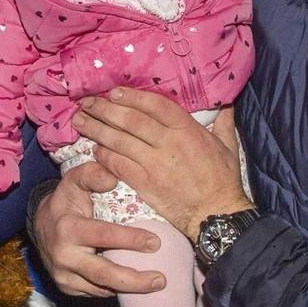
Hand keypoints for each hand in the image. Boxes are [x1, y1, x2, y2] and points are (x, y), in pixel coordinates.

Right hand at [28, 167, 165, 297]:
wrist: (41, 226)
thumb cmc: (66, 200)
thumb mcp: (74, 181)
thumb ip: (92, 174)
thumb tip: (112, 178)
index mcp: (67, 228)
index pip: (103, 236)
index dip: (130, 240)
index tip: (155, 242)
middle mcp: (64, 256)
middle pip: (104, 274)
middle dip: (135, 280)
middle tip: (161, 280)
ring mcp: (64, 276)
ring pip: (102, 289)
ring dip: (130, 289)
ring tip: (155, 285)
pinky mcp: (67, 288)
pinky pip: (96, 293)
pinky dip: (116, 289)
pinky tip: (134, 285)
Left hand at [73, 91, 248, 240]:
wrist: (215, 214)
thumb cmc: (223, 180)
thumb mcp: (228, 146)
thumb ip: (222, 122)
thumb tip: (224, 103)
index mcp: (187, 130)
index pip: (154, 105)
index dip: (131, 97)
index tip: (113, 92)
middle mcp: (168, 143)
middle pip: (130, 120)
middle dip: (105, 109)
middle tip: (87, 103)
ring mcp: (154, 163)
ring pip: (119, 141)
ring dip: (97, 129)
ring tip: (80, 121)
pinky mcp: (144, 183)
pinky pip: (118, 165)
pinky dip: (104, 155)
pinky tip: (94, 149)